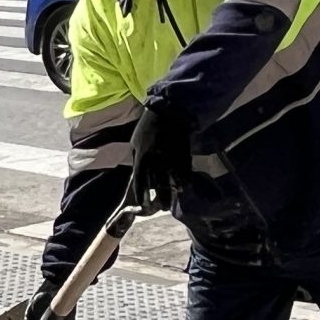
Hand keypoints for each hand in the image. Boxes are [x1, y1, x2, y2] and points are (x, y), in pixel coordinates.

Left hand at [128, 99, 189, 216]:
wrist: (168, 112)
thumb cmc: (147, 126)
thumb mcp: (135, 141)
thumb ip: (135, 158)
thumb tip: (135, 172)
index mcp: (141, 158)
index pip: (139, 182)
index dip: (140, 195)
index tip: (142, 204)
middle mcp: (156, 162)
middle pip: (157, 187)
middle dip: (159, 199)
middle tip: (160, 207)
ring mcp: (171, 160)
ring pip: (172, 182)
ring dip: (172, 193)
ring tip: (171, 202)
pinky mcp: (183, 156)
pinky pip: (184, 173)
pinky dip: (184, 182)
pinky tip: (184, 188)